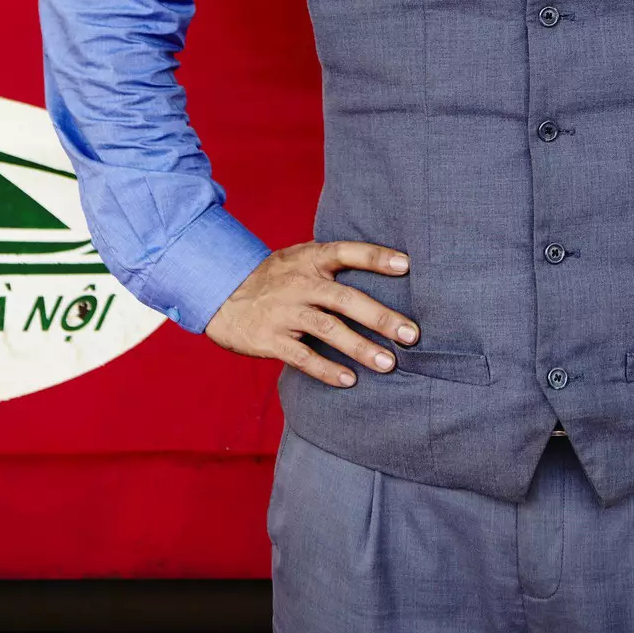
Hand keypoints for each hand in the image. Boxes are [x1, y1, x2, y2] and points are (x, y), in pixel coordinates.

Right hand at [205, 240, 416, 388]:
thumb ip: (332, 261)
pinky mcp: (271, 339)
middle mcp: (300, 283)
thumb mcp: (299, 257)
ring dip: (361, 348)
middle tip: (411, 334)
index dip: (377, 257)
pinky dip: (327, 370)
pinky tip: (350, 380)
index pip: (348, 252)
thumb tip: (383, 264)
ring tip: (388, 364)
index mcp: (311, 259)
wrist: (222, 295)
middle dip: (381, 317)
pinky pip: (303, 357)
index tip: (407, 266)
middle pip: (346, 298)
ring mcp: (285, 312)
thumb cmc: (274, 276)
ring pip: (329, 330)